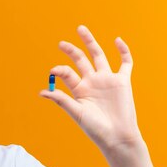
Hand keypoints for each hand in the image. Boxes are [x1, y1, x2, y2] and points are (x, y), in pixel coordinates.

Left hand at [39, 24, 142, 151]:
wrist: (117, 136)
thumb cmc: (95, 128)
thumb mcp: (76, 113)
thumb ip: (62, 100)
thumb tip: (42, 92)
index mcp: (79, 90)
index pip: (67, 73)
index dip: (59, 70)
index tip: (53, 70)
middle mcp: (92, 82)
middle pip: (80, 60)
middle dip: (71, 50)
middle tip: (61, 43)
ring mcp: (107, 80)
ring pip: (98, 56)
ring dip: (90, 42)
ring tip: (80, 29)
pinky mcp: (122, 81)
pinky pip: (125, 63)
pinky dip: (123, 51)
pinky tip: (117, 40)